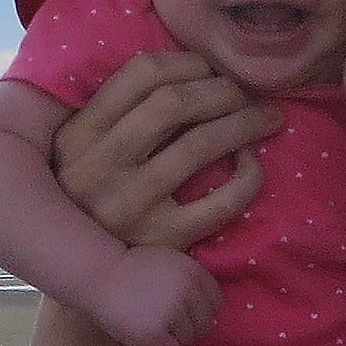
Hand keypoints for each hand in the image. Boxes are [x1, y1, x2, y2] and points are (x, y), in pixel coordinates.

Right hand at [59, 51, 282, 251]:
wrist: (90, 282)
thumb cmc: (96, 202)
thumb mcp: (85, 154)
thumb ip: (116, 113)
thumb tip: (192, 65)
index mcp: (77, 135)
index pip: (141, 73)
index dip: (189, 63)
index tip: (213, 71)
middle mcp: (97, 168)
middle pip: (175, 102)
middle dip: (224, 89)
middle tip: (249, 93)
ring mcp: (129, 207)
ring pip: (200, 144)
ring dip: (245, 122)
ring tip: (268, 118)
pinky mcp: (163, 242)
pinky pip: (221, 200)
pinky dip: (248, 175)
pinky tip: (251, 164)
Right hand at [91, 243, 218, 345]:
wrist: (98, 274)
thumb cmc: (130, 268)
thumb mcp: (169, 262)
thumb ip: (190, 280)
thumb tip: (209, 310)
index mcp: (194, 272)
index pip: (216, 303)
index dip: (199, 310)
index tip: (184, 311)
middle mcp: (188, 292)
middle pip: (205, 325)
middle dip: (189, 328)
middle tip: (167, 325)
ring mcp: (172, 314)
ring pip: (188, 341)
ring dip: (174, 341)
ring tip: (154, 331)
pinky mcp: (155, 334)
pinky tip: (150, 344)